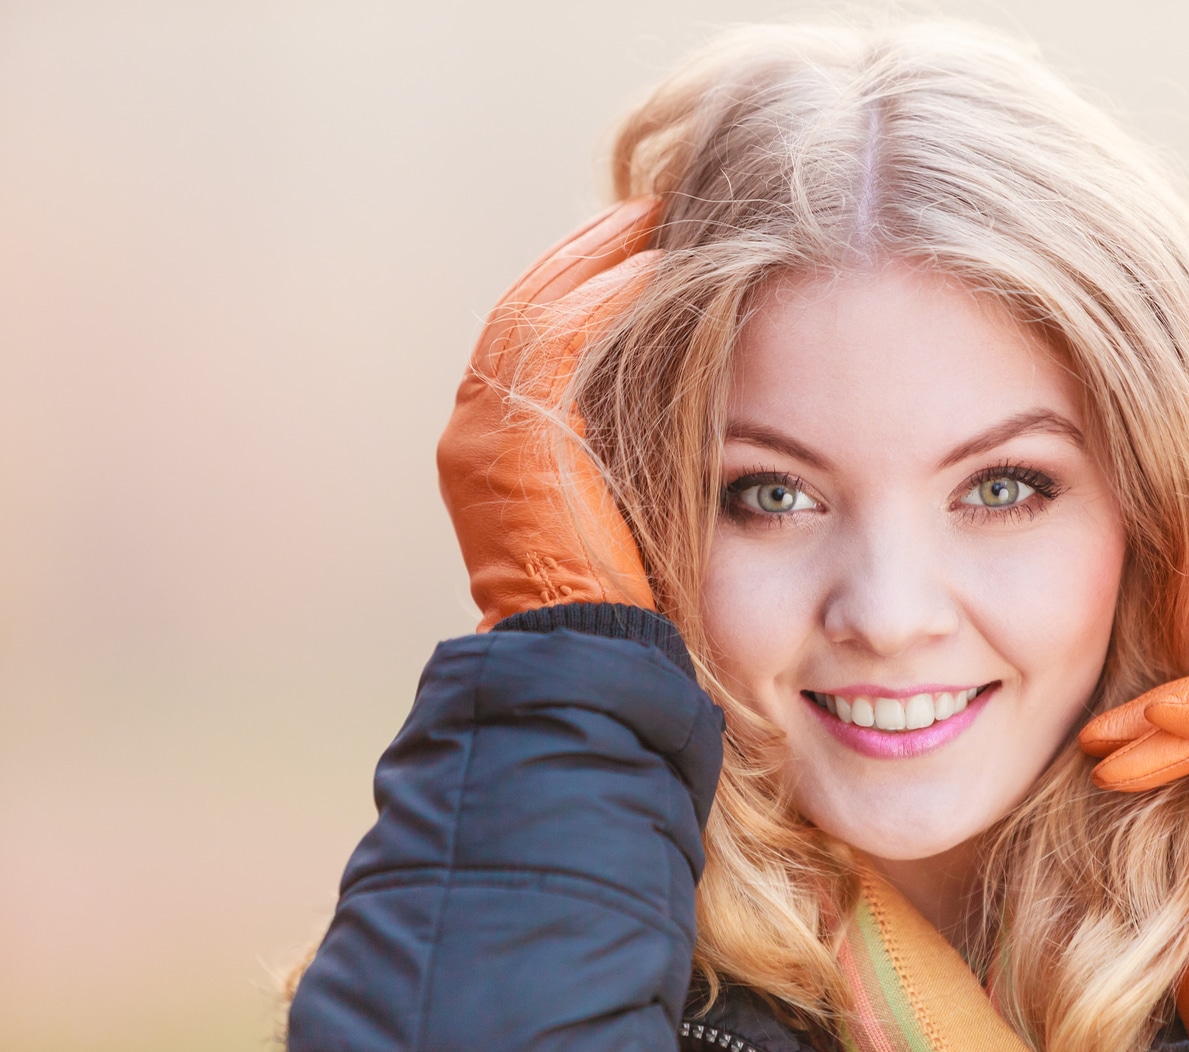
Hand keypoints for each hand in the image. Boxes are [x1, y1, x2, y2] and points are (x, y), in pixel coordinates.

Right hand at [438, 198, 662, 630]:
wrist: (573, 649)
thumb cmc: (606, 601)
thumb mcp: (602, 513)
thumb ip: (607, 454)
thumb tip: (662, 406)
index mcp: (487, 449)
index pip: (526, 340)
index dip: (575, 287)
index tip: (630, 251)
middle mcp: (472, 428)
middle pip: (522, 309)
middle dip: (582, 256)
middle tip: (642, 211)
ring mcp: (483, 428)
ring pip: (534, 309)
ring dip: (596, 258)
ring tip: (652, 219)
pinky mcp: (515, 432)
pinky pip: (557, 336)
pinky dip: (604, 294)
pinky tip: (654, 265)